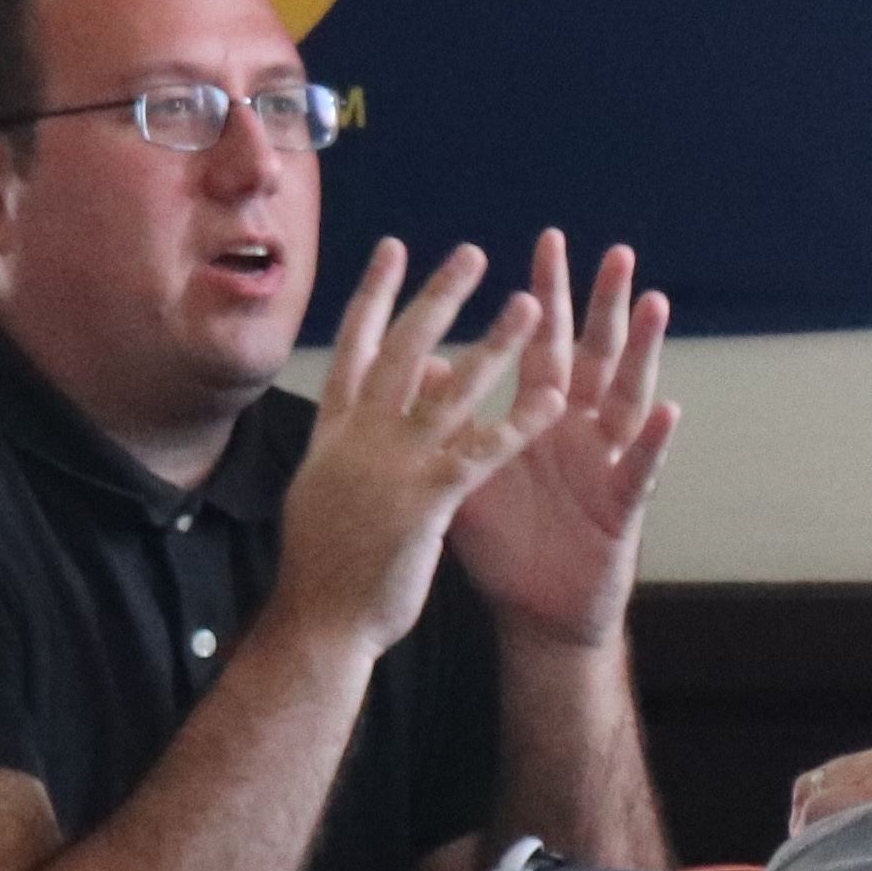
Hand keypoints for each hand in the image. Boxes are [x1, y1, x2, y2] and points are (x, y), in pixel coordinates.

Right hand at [262, 240, 562, 671]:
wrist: (319, 621)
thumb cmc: (324, 563)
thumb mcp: (324, 487)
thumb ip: (346, 443)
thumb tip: (360, 406)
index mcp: (333, 430)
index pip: (355, 346)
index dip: (376, 295)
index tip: (394, 249)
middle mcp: (359, 436)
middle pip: (404, 349)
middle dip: (439, 296)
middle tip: (473, 253)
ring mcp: (390, 465)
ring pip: (451, 388)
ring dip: (495, 342)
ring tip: (529, 302)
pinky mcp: (424, 501)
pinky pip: (481, 452)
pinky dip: (518, 422)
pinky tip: (552, 399)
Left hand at [448, 235, 679, 650]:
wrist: (534, 615)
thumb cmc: (503, 543)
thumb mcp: (468, 473)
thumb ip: (449, 420)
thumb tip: (416, 361)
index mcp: (540, 417)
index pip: (544, 343)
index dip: (547, 295)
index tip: (547, 241)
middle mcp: (579, 429)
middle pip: (595, 355)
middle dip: (604, 305)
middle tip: (616, 253)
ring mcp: (606, 462)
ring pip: (628, 396)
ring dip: (643, 352)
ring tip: (653, 304)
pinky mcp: (623, 506)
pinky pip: (641, 468)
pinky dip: (654, 440)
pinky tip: (667, 410)